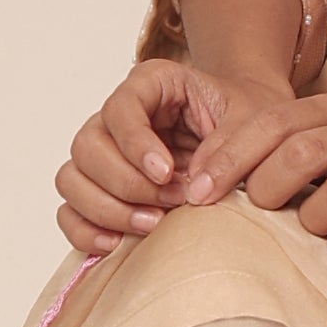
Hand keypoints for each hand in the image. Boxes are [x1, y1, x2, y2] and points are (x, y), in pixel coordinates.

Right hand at [57, 60, 293, 256]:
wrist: (255, 139)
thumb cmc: (250, 121)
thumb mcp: (255, 122)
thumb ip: (230, 147)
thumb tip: (196, 188)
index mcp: (152, 84)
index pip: (120, 107)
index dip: (136, 144)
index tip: (167, 173)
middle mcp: (117, 116)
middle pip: (87, 146)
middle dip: (127, 182)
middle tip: (172, 201)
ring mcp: (103, 153)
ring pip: (72, 179)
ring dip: (107, 208)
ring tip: (154, 224)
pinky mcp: (100, 189)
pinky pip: (70, 211)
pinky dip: (86, 230)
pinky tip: (119, 243)